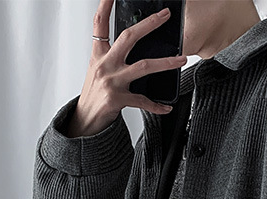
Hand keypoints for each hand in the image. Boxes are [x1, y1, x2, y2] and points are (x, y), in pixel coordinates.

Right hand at [67, 0, 186, 136]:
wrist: (85, 119)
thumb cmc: (94, 94)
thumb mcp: (98, 69)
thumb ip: (112, 55)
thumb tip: (134, 44)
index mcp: (99, 54)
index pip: (100, 24)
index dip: (105, 5)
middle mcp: (105, 65)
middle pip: (128, 37)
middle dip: (148, 24)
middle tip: (165, 16)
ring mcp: (112, 81)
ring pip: (143, 66)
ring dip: (165, 62)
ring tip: (181, 59)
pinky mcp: (118, 99)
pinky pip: (143, 101)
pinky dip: (156, 105)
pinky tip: (166, 106)